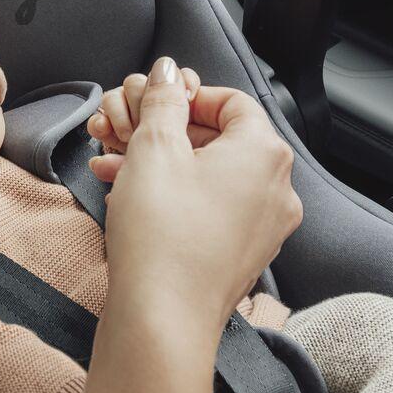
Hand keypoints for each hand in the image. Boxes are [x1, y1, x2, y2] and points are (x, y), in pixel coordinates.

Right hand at [93, 57, 301, 334]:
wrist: (163, 319)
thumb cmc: (162, 236)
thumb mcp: (153, 149)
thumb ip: (163, 101)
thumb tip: (168, 73)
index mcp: (265, 152)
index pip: (232, 100)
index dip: (187, 96)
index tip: (153, 104)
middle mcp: (277, 189)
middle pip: (222, 139)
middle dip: (166, 133)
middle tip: (125, 135)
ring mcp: (264, 227)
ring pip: (212, 177)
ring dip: (164, 166)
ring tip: (115, 168)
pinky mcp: (243, 256)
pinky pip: (212, 210)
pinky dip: (177, 198)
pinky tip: (134, 201)